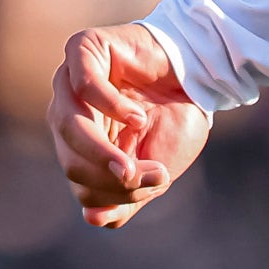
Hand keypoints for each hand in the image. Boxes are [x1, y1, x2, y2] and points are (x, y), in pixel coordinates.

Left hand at [47, 23, 210, 228]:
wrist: (202, 70)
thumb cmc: (177, 117)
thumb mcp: (158, 167)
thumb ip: (128, 194)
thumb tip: (94, 219)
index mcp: (80, 146)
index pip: (81, 183)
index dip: (116, 194)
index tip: (156, 185)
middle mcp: (67, 114)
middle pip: (72, 161)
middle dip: (113, 177)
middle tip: (154, 176)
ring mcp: (68, 81)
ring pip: (69, 127)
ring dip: (105, 152)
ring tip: (137, 158)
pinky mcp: (82, 49)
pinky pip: (84, 86)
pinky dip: (112, 107)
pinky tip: (138, 118)